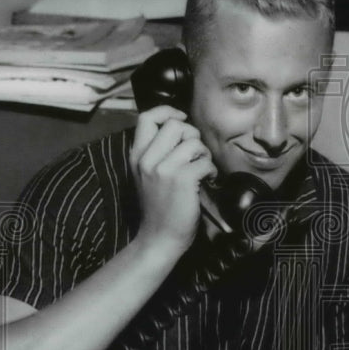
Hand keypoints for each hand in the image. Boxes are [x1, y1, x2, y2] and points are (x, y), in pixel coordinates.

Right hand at [130, 105, 216, 255]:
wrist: (159, 237)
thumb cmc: (159, 205)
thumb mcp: (147, 174)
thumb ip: (156, 150)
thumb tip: (181, 126)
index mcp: (136, 155)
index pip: (147, 117)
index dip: (168, 111)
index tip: (181, 119)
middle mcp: (147, 159)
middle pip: (175, 124)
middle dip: (192, 135)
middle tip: (194, 153)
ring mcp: (163, 169)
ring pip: (193, 142)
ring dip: (204, 154)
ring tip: (201, 169)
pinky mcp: (182, 179)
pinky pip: (205, 161)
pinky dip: (212, 170)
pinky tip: (207, 180)